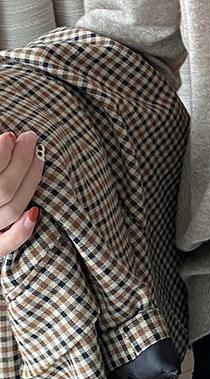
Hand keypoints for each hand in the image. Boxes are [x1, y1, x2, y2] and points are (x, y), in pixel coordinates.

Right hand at [0, 130, 44, 257]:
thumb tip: (6, 139)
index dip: (0, 153)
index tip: (9, 135)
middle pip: (4, 187)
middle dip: (21, 160)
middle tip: (29, 138)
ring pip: (13, 208)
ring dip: (31, 181)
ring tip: (37, 157)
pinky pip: (7, 243)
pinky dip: (23, 230)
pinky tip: (35, 211)